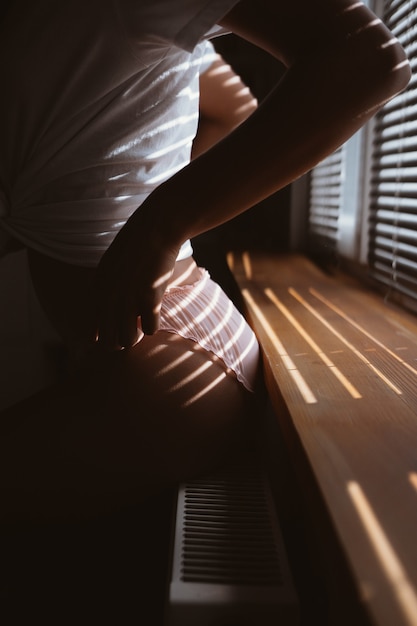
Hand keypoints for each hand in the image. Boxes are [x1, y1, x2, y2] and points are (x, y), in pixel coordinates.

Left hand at [91, 202, 180, 350]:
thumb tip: (105, 313)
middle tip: (131, 330)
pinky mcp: (149, 299)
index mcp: (96, 292)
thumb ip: (102, 290)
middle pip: (109, 343)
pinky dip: (154, 326)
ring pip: (128, 341)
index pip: (90, 333)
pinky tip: (155, 313)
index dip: (103, 337)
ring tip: (142, 325)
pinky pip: (150, 330)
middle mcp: (108, 300)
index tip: (115, 329)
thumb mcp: (107, 268)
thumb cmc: (133, 247)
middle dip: (120, 342)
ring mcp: (128, 301)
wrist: (154, 230)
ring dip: (137, 337)